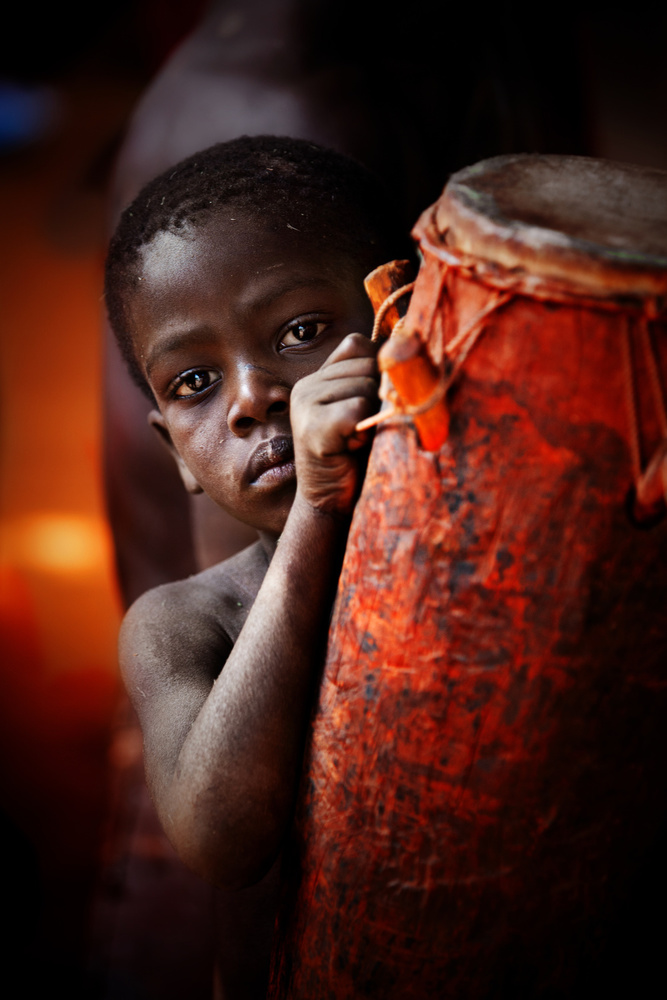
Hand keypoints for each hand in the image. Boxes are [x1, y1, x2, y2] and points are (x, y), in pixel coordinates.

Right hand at [289, 333, 378, 514]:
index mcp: (317, 378)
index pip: (357, 344)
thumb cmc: (357, 457)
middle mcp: (305, 386)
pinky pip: (358, 410)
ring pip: (365, 387)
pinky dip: (364, 431)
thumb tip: (410, 344)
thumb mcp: (366, 410)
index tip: (371, 403)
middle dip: (377, 397)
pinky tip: (350, 448)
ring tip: (355, 440)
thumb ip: (374, 380)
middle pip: (367, 365)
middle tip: (362, 429)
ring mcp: (304, 404)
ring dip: (372, 417)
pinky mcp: (312, 426)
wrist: (332, 503)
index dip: (376, 369)